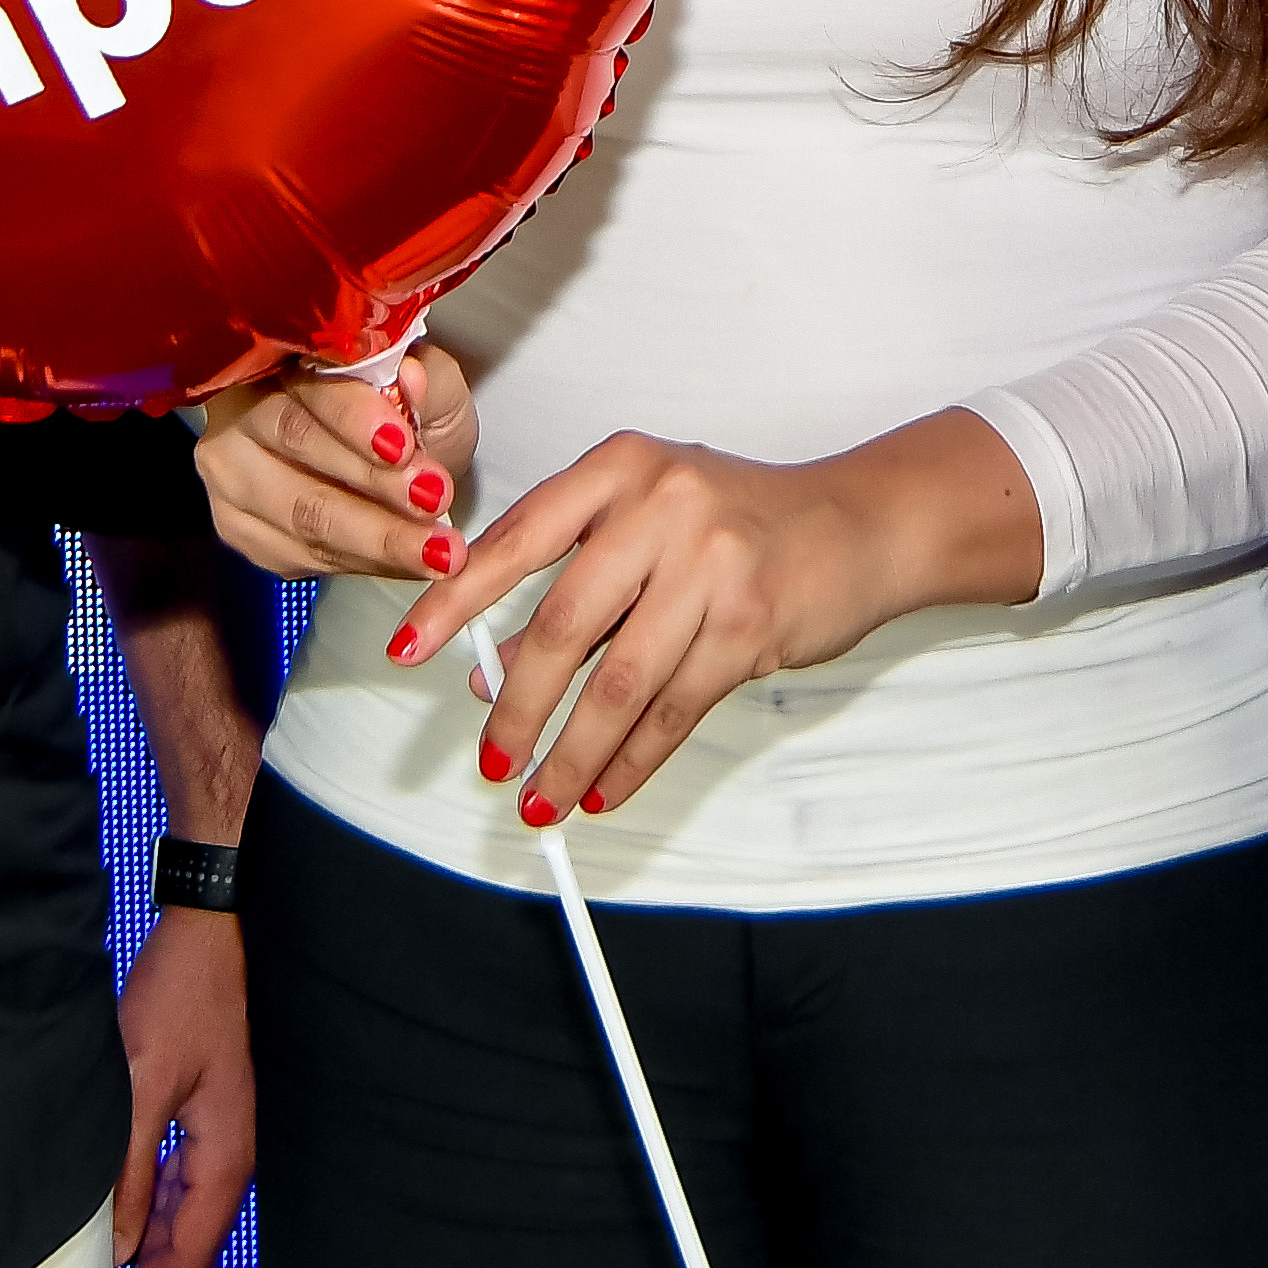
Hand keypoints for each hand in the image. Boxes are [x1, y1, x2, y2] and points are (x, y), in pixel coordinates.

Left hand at [107, 908, 254, 1267]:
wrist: (206, 939)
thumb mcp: (142, 1087)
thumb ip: (131, 1170)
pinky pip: (180, 1181)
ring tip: (91, 1241)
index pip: (193, 1256)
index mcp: (225, 1157)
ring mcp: (220, 1138)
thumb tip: (117, 1246)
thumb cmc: (179, 999)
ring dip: (144, 1237)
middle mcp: (231, 1156)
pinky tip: (112, 1193)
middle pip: (192, 1244)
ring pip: (185, 1215)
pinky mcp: (204, 1118)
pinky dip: (148, 1201)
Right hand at [193, 348, 475, 585]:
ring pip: (298, 512)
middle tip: (435, 504)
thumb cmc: (405, 415)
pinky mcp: (237, 525)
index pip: (311, 381)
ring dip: (375, 537)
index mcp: (286, 353)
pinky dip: (358, 561)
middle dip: (374, 482)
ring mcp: (230, 470)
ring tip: (437, 551)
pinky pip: (295, 553)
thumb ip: (430, 381)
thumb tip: (412, 377)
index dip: (355, 416)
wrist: (389, 464)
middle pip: (297, 445)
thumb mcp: (435, 388)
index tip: (403, 446)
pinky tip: (403, 563)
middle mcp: (239, 406)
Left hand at [388, 413, 1036, 823]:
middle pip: (563, 625)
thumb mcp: (650, 519)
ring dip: (572, 753)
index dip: (455, 601)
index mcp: (620, 469)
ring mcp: (713, 566)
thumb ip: (575, 577)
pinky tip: (605, 788)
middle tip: (493, 760)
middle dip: (518, 708)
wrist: (860, 523)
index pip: (517, 539)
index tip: (408, 650)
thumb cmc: (740, 522)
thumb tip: (495, 673)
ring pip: (618, 683)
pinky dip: (633, 761)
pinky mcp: (752, 626)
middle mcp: (664, 506)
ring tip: (541, 799)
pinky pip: (674, 711)